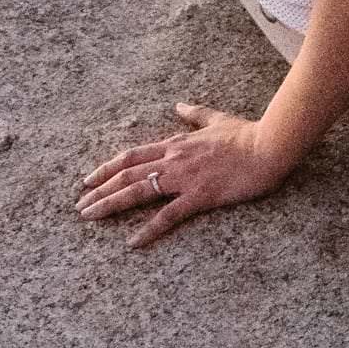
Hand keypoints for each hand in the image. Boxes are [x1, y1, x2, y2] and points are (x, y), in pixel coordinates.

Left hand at [75, 102, 293, 249]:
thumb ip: (195, 114)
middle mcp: (174, 160)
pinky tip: (132, 243)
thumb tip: (179, 105)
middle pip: (127, 175)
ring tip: (90, 217)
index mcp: (176, 145)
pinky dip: (149, 229)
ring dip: (111, 205)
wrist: (269, 146)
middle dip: (100, 191)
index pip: (132, 155)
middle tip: (79, 207)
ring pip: (138, 191)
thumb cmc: (246, 134)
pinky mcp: (200, 196)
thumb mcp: (217, 119)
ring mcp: (185, 178)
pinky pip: (169, 215)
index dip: (107, 168)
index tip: (87, 180)